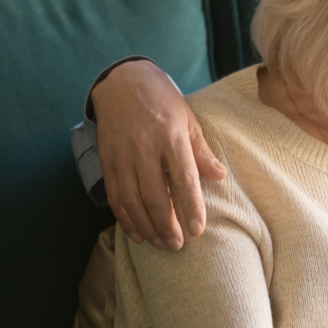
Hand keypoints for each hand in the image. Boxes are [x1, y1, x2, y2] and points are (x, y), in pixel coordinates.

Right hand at [92, 60, 226, 249]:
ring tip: (160, 243)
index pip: (183, 178)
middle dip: (166, 226)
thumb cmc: (163, 102)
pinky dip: (124, 218)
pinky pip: (115, 195)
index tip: (197, 230)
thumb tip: (220, 176)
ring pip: (132, 200)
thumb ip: (201, 151)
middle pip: (155, 196)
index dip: (190, 207)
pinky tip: (136, 232)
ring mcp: (123, 155)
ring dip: (146, 226)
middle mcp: (145, 147)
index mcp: (171, 136)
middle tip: (177, 246)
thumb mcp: (188, 120)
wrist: (123, 81)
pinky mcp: (107, 160)